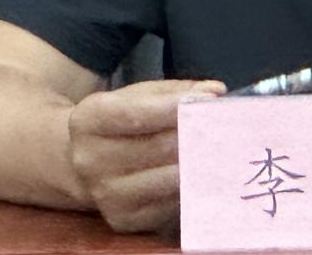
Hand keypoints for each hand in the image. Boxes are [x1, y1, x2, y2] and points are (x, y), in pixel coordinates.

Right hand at [67, 78, 225, 231]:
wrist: (85, 163)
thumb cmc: (122, 122)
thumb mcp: (139, 96)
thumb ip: (177, 91)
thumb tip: (215, 91)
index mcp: (89, 120)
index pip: (136, 114)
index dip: (174, 107)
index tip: (208, 100)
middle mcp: (90, 160)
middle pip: (159, 147)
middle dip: (198, 135)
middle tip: (227, 126)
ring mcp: (105, 195)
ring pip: (170, 178)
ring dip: (201, 162)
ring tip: (222, 148)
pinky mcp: (122, 220)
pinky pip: (170, 202)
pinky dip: (191, 185)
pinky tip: (201, 171)